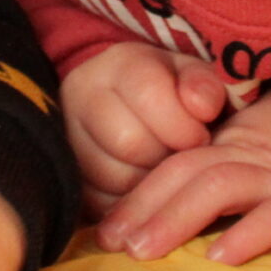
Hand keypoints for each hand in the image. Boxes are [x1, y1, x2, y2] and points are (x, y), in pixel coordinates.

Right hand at [61, 44, 227, 215]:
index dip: (184, 126)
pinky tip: (146, 189)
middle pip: (128, 141)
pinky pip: (102, 205)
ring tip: (164, 172)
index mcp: (118, 64)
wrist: (136, 114)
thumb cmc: (174, 97)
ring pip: (114, 177)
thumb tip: (202, 107)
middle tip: (182, 159)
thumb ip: (203, 86)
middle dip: (167, 157)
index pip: (149, 95)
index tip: (202, 137)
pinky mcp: (68, 179)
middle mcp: (81, 96)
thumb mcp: (194, 80)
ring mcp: (67, 139)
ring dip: (152, 185)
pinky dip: (132, 205)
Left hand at [95, 82, 270, 265]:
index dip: (139, 193)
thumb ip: (226, 171)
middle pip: (187, 173)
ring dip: (177, 219)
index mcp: (235, 144)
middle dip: (145, 208)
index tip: (106, 228)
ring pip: (220, 188)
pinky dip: (247, 235)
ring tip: (147, 252)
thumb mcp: (267, 151)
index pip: (176, 162)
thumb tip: (170, 213)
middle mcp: (252, 156)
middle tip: (113, 243)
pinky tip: (220, 258)